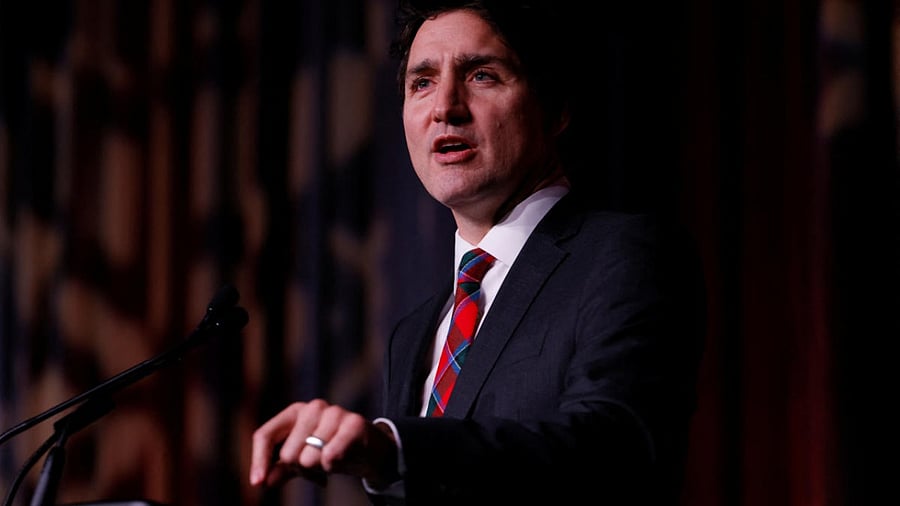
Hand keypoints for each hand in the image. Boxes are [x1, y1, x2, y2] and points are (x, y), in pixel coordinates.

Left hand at [249, 399, 398, 488]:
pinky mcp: (354, 424)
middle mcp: (313, 407)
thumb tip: (264, 481)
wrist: (371, 449)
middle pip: (288, 454)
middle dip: (301, 469)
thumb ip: (282, 468)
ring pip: (309, 458)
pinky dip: (333, 466)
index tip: (258, 483)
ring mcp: (335, 413)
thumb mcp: (303, 458)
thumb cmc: (332, 450)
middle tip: (317, 467)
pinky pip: (330, 457)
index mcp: (295, 412)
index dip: (259, 460)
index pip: (265, 434)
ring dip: (320, 469)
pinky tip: (343, 460)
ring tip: (332, 461)